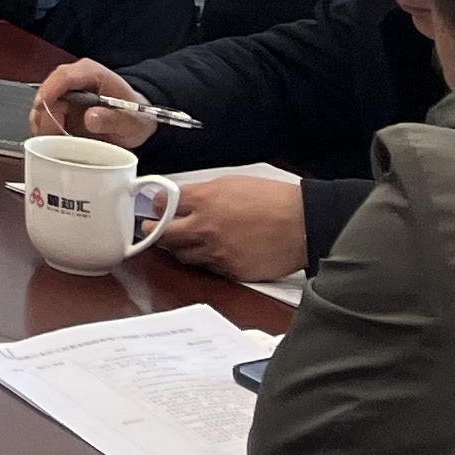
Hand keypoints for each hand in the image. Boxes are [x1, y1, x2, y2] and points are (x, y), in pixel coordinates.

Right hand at [31, 60, 159, 145]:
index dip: (50, 90)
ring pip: (42, 106)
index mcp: (91, 73)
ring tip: (59, 141)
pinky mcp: (60, 108)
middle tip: (54, 135)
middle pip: (49, 92)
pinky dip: (47, 130)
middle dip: (47, 115)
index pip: (64, 76)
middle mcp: (73, 79)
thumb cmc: (134, 116)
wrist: (135, 122)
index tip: (42, 107)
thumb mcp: (130, 122)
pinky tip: (58, 140)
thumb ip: (112, 120)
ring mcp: (64, 93)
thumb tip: (90, 118)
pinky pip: (44, 117)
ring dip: (45, 125)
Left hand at [143, 172, 309, 282]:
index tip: (154, 207)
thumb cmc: (272, 199)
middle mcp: (206, 227)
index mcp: (204, 200)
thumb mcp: (231, 183)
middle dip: (154, 232)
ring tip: (183, 242)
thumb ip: (203, 193)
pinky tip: (212, 254)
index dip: (155, 206)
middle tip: (152, 230)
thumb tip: (183, 198)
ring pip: (184, 256)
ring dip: (180, 249)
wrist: (302, 223)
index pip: (162, 204)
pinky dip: (207, 262)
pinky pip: (209, 269)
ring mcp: (218, 252)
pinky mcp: (232, 271)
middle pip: (164, 235)